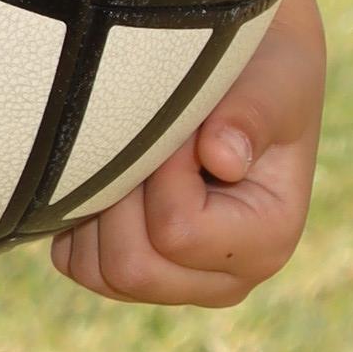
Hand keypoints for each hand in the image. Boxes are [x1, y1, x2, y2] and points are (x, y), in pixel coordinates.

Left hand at [48, 0, 324, 306]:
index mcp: (269, 242)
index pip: (176, 232)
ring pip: (101, 272)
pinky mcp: (136, 273)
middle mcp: (227, 279)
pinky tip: (111, 175)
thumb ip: (250, 115)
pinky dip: (81, 220)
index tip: (181, 124)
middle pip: (134, 268)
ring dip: (99, 206)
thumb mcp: (272, 81)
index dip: (162, 169)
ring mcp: (179, 282)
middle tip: (146, 140)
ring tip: (133, 154)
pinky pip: (80, 265)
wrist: (239, 69)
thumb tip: (221, 157)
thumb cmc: (262, 71)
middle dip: (123, 194)